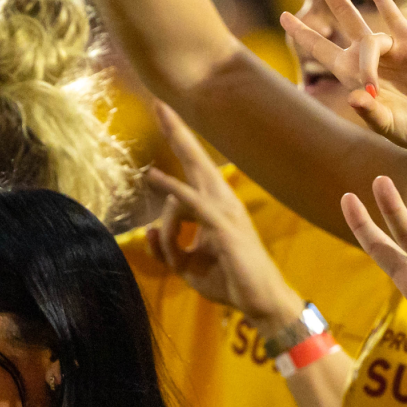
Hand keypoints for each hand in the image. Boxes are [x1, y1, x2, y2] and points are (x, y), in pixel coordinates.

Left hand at [142, 104, 302, 324]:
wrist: (260, 303)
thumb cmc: (229, 281)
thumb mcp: (187, 264)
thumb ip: (166, 245)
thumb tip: (147, 230)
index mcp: (216, 206)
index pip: (194, 169)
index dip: (180, 142)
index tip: (165, 115)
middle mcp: (222, 201)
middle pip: (196, 159)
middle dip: (177, 130)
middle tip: (159, 103)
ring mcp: (225, 211)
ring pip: (187, 186)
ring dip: (172, 184)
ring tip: (161, 181)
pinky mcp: (223, 226)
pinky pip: (192, 203)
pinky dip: (171, 189)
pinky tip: (153, 178)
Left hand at [279, 0, 406, 161]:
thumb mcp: (389, 127)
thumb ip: (372, 113)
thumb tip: (357, 96)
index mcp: (353, 77)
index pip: (322, 49)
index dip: (303, 33)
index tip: (282, 15)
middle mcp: (369, 57)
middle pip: (341, 15)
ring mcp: (391, 48)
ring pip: (367, 37)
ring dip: (367, 62)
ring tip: (373, 91)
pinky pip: (393, 16)